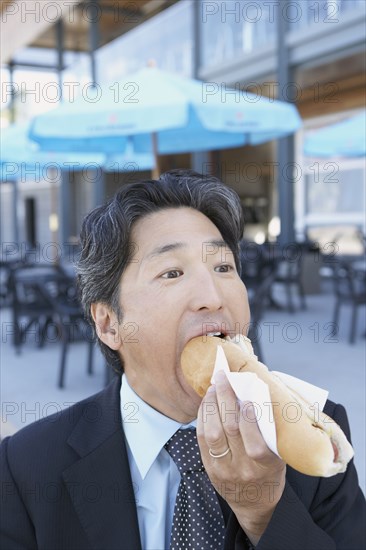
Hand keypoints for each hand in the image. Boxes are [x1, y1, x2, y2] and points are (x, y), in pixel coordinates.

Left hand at [197, 371, 285, 543]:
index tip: (246, 391)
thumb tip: (257, 392)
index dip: (247, 414)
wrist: (254, 504)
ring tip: (214, 387)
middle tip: (224, 378)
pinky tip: (207, 403)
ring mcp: (223, 469)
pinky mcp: (209, 468)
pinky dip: (203, 416)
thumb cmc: (270, 472)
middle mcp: (243, 469)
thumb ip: (268, 431)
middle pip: (229, 428)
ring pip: (212, 432)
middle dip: (225, 398)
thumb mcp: (279, 455)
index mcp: (265, 466)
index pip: (254, 439)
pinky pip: (201, 438)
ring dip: (211, 405)